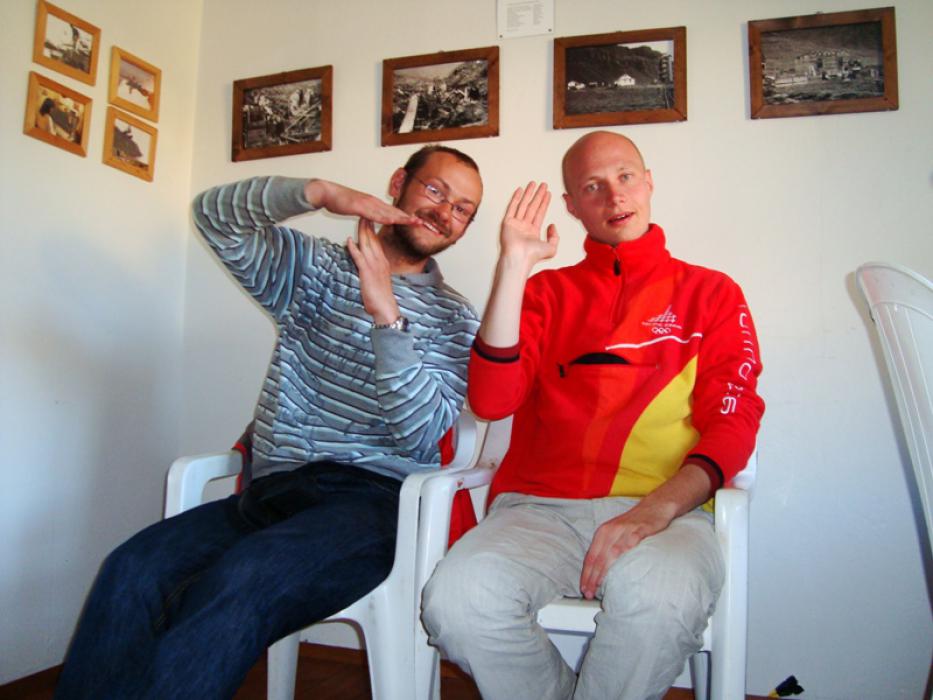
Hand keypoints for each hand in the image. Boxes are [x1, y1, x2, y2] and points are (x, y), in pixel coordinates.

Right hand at [306, 179, 420, 227]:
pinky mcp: (359, 206)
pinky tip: (392, 221)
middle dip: (408, 217)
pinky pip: (373, 213)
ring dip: (401, 217)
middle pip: (394, 211)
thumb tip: (372, 219)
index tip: (416, 222)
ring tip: (413, 222)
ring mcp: (367, 203)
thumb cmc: (340, 201)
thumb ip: (366, 214)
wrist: (326, 192)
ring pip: (387, 212)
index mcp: (374, 204)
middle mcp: (374, 202)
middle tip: (422, 223)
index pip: (393, 212)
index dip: (405, 217)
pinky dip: (384, 217)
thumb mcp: (357, 209)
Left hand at [346, 217, 399, 324]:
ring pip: (366, 244)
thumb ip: (373, 270)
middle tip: (363, 211)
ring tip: (358, 218)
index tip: (368, 218)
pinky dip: (353, 248)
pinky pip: (359, 257)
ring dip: (361, 231)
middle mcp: (379, 260)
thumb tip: (367, 266)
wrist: (385, 308)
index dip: (372, 229)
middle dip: (367, 224)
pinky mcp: (367, 272)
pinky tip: (348, 240)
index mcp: (382, 261)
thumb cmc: (381, 298)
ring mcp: (374, 265)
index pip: (376, 241)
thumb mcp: (378, 280)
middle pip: (372, 239)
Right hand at [500, 182, 558, 271]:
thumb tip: (552, 225)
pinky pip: (512, 207)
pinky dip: (516, 198)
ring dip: (529, 193)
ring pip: (523, 205)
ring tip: (533, 183)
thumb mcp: (552, 248)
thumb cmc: (533, 256)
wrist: (520, 258)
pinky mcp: (508, 222)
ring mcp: (516, 224)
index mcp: (533, 232)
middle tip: (543, 184)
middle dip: (538, 195)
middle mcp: (524, 226)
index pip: (540, 213)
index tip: (548, 193)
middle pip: (533, 206)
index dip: (544, 203)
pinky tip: (520, 190)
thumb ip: (555, 237)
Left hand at [579, 503, 673, 598]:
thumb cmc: (634, 523)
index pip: (590, 556)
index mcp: (603, 532)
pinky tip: (620, 569)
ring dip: (604, 572)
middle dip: (592, 577)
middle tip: (588, 593)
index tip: (584, 588)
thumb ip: (608, 547)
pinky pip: (630, 545)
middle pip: (598, 557)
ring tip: (599, 587)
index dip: (586, 573)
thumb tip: (599, 570)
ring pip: (611, 554)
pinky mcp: (639, 530)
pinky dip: (624, 557)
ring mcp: (625, 530)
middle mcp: (611, 531)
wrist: (654, 506)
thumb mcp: (616, 532)